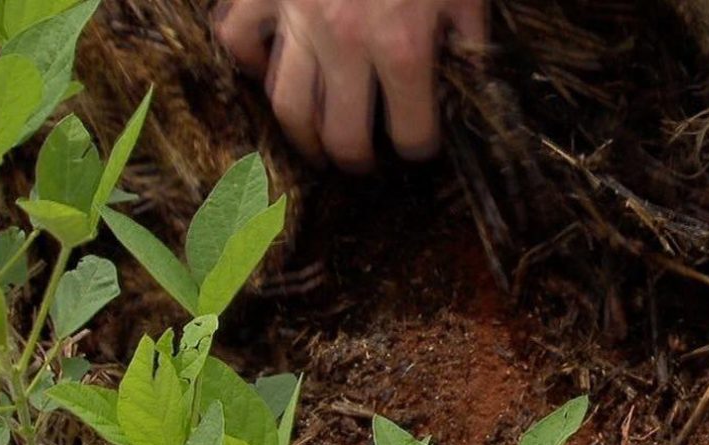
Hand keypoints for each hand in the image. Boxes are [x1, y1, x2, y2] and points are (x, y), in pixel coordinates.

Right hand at [212, 0, 487, 171]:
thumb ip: (468, 35)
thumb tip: (470, 74)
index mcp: (403, 47)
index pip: (411, 132)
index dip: (419, 148)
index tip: (420, 147)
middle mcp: (345, 45)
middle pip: (341, 136)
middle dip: (357, 160)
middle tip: (364, 162)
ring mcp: (296, 18)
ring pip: (286, 104)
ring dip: (302, 136)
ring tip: (317, 145)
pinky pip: (238, 39)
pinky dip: (250, 61)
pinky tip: (269, 70)